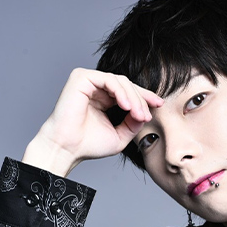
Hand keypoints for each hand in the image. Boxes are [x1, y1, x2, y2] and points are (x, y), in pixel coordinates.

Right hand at [22, 68, 162, 176]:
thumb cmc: (88, 145)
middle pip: (127, 85)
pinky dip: (120, 92)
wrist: (67, 149)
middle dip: (141, 99)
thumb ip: (133, 123)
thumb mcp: (120, 135)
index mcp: (103, 98)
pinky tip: (126, 106)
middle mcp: (95, 87)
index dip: (145, 97)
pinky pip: (108, 79)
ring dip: (133, 98)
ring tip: (138, 114)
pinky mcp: (81, 77)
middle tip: (148, 115)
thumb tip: (146, 112)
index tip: (159, 105)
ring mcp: (88, 81)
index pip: (128, 92)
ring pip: (120, 82)